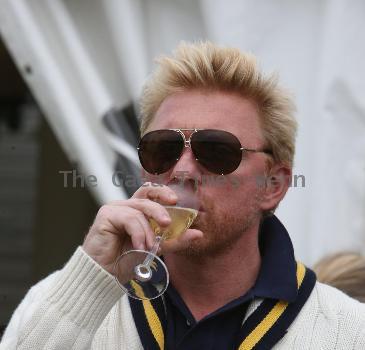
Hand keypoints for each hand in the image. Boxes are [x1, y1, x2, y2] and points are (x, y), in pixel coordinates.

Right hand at [82, 183, 202, 273]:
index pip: (150, 193)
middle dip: (159, 209)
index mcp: (136, 210)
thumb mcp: (155, 248)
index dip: (163, 192)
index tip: (175, 199)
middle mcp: (125, 206)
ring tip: (149, 247)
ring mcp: (114, 208)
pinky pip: (128, 218)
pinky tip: (138, 247)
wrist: (104, 274)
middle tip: (167, 224)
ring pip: (139, 211)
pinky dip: (137, 233)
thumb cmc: (126, 259)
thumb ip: (174, 240)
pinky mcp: (106, 215)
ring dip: (147, 231)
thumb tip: (198, 234)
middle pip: (146, 197)